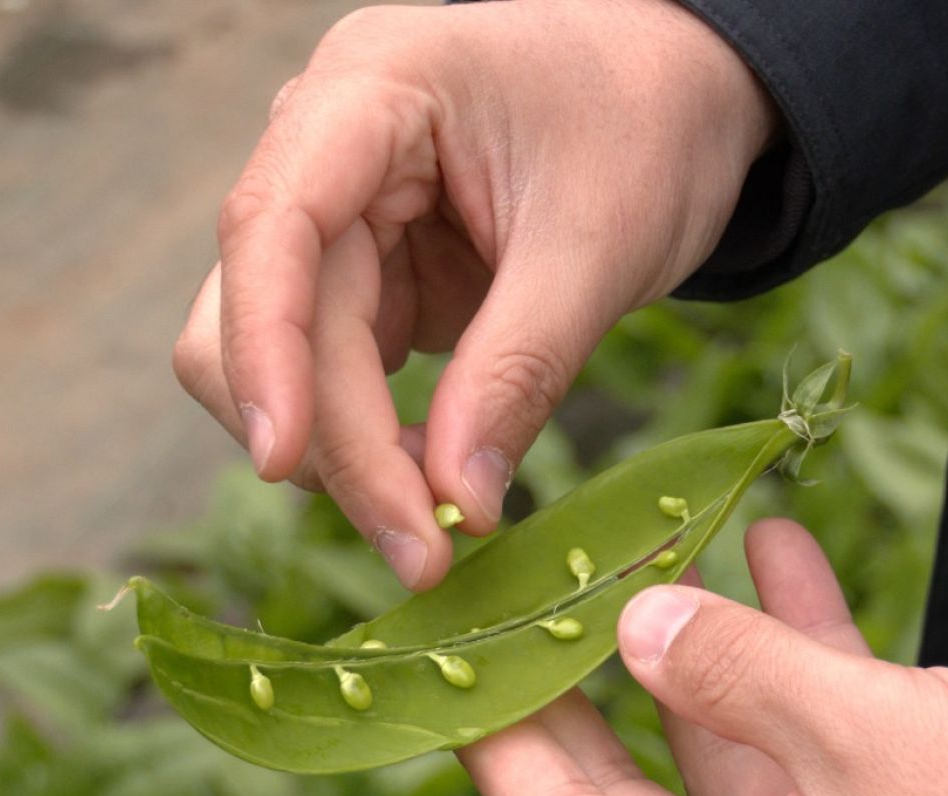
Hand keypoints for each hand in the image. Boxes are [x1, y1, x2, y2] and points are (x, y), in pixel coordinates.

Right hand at [173, 0, 776, 588]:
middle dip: (329, 441)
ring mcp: (338, 212)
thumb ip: (518, 369)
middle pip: (267, 313)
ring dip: (339, 449)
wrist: (683, 92)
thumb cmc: (651, 126)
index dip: (265, 350)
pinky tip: (432, 477)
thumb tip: (451, 506)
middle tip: (420, 554)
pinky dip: (366, 437)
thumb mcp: (599, 244)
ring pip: (280, 357)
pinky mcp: (364, 271)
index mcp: (372, 88)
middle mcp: (323, 145)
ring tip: (434, 520)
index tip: (285, 463)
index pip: (271, 225)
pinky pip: (330, 372)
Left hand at [458, 519, 947, 795]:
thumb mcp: (855, 738)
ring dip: (706, 633)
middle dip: (596, 668)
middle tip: (540, 587)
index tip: (460, 653)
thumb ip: (732, 673)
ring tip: (665, 537)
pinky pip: (806, 722)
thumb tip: (635, 624)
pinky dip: (794, 640)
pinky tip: (777, 548)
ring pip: (722, 734)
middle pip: (629, 777)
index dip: (504, 729)